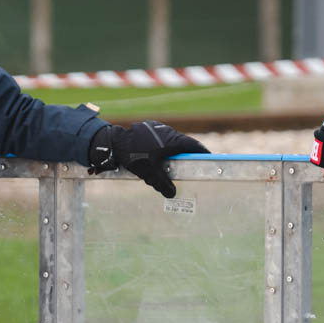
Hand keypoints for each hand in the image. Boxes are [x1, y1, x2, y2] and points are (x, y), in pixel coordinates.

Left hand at [87, 120, 208, 197]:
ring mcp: (158, 128)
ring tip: (176, 161)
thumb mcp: (149, 173)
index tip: (209, 159)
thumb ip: (162, 184)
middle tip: (193, 164)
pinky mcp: (150, 128)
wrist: (114, 142)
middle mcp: (167, 131)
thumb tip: (172, 194)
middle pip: (184, 142)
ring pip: (173, 139)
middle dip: (189, 153)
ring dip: (177, 149)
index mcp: (172, 141)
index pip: (194, 146)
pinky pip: (163, 137)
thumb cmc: (133, 156)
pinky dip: (166, 145)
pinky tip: (160, 155)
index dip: (202, 153)